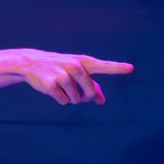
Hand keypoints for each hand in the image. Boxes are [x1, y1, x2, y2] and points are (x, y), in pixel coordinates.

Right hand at [14, 51, 133, 105]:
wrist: (32, 62)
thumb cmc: (60, 67)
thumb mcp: (76, 72)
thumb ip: (91, 85)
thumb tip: (102, 101)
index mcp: (84, 62)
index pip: (103, 66)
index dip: (117, 68)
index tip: (131, 68)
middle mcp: (75, 67)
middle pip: (90, 93)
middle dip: (85, 97)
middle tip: (76, 90)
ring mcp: (63, 76)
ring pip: (76, 100)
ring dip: (70, 97)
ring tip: (60, 85)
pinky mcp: (51, 85)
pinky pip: (63, 101)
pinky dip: (59, 99)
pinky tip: (52, 88)